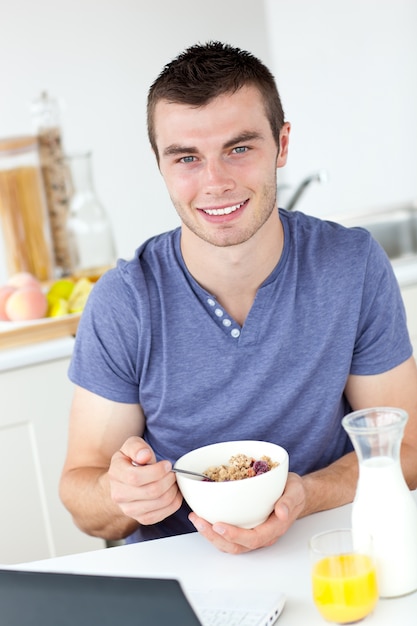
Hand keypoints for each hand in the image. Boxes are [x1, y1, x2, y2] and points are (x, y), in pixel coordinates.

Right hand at [108, 436, 182, 525]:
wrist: (123, 481)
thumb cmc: (130, 461)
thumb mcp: (131, 446)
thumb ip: (137, 447)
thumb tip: (145, 456)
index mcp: (116, 474)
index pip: (136, 477)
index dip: (157, 471)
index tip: (167, 464)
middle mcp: (119, 495)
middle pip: (151, 491)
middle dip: (168, 480)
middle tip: (173, 473)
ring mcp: (129, 509)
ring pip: (159, 503)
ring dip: (172, 491)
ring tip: (173, 481)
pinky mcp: (141, 518)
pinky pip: (162, 514)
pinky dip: (173, 503)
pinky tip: (173, 493)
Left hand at [188, 472, 305, 553]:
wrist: (294, 494)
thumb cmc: (293, 492)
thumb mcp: (296, 491)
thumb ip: (289, 501)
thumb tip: (281, 512)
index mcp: (274, 528)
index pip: (253, 538)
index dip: (235, 535)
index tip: (219, 526)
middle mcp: (262, 535)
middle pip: (237, 546)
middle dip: (216, 537)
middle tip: (200, 522)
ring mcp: (253, 533)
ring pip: (230, 544)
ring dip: (211, 536)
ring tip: (197, 520)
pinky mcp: (245, 527)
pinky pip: (228, 536)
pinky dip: (213, 530)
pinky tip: (203, 518)